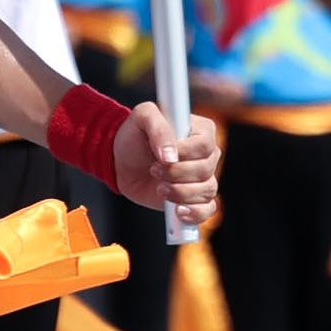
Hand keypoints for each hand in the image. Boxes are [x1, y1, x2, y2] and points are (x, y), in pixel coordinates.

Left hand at [113, 99, 221, 231]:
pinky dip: (195, 213)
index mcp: (201, 130)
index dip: (184, 154)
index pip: (205, 145)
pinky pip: (208, 209)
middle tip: (154, 170)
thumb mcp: (142, 118)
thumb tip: (171, 156)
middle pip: (206, 170)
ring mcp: (203, 178)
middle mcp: (207, 155)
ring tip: (159, 188)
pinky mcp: (195, 198)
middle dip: (176, 174)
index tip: (160, 156)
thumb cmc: (135, 135)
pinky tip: (178, 212)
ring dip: (180, 193)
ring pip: (207, 190)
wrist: (122, 161)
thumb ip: (159, 128)